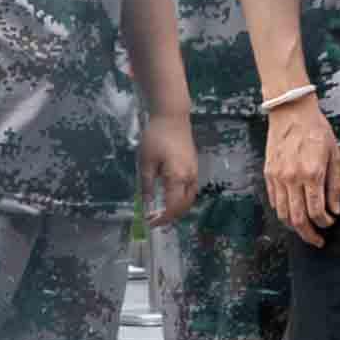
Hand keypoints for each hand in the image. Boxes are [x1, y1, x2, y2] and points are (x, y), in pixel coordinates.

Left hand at [141, 103, 200, 229]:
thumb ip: (147, 184)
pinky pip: (190, 189)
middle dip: (170, 216)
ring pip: (189, 198)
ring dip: (177, 209)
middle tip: (154, 219)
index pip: (173, 207)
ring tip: (162, 211)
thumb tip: (147, 203)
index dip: (162, 218)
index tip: (150, 223)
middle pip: (184, 206)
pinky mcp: (193, 166)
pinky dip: (182, 199)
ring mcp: (194, 172)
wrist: (172, 117)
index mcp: (177, 177)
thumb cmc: (156, 137)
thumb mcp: (146, 162)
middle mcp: (189, 177)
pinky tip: (170, 197)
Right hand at [262, 94, 339, 242]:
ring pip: (284, 214)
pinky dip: (284, 212)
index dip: (324, 223)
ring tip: (305, 230)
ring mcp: (277, 177)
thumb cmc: (316, 130)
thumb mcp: (334, 155)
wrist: (291, 111)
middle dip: (309, 235)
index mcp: (312, 173)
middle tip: (318, 241)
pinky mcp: (268, 174)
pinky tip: (293, 213)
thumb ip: (335, 185)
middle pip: (298, 219)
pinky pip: (275, 201)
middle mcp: (292, 178)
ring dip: (295, 227)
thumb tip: (335, 210)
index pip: (317, 211)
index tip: (330, 224)